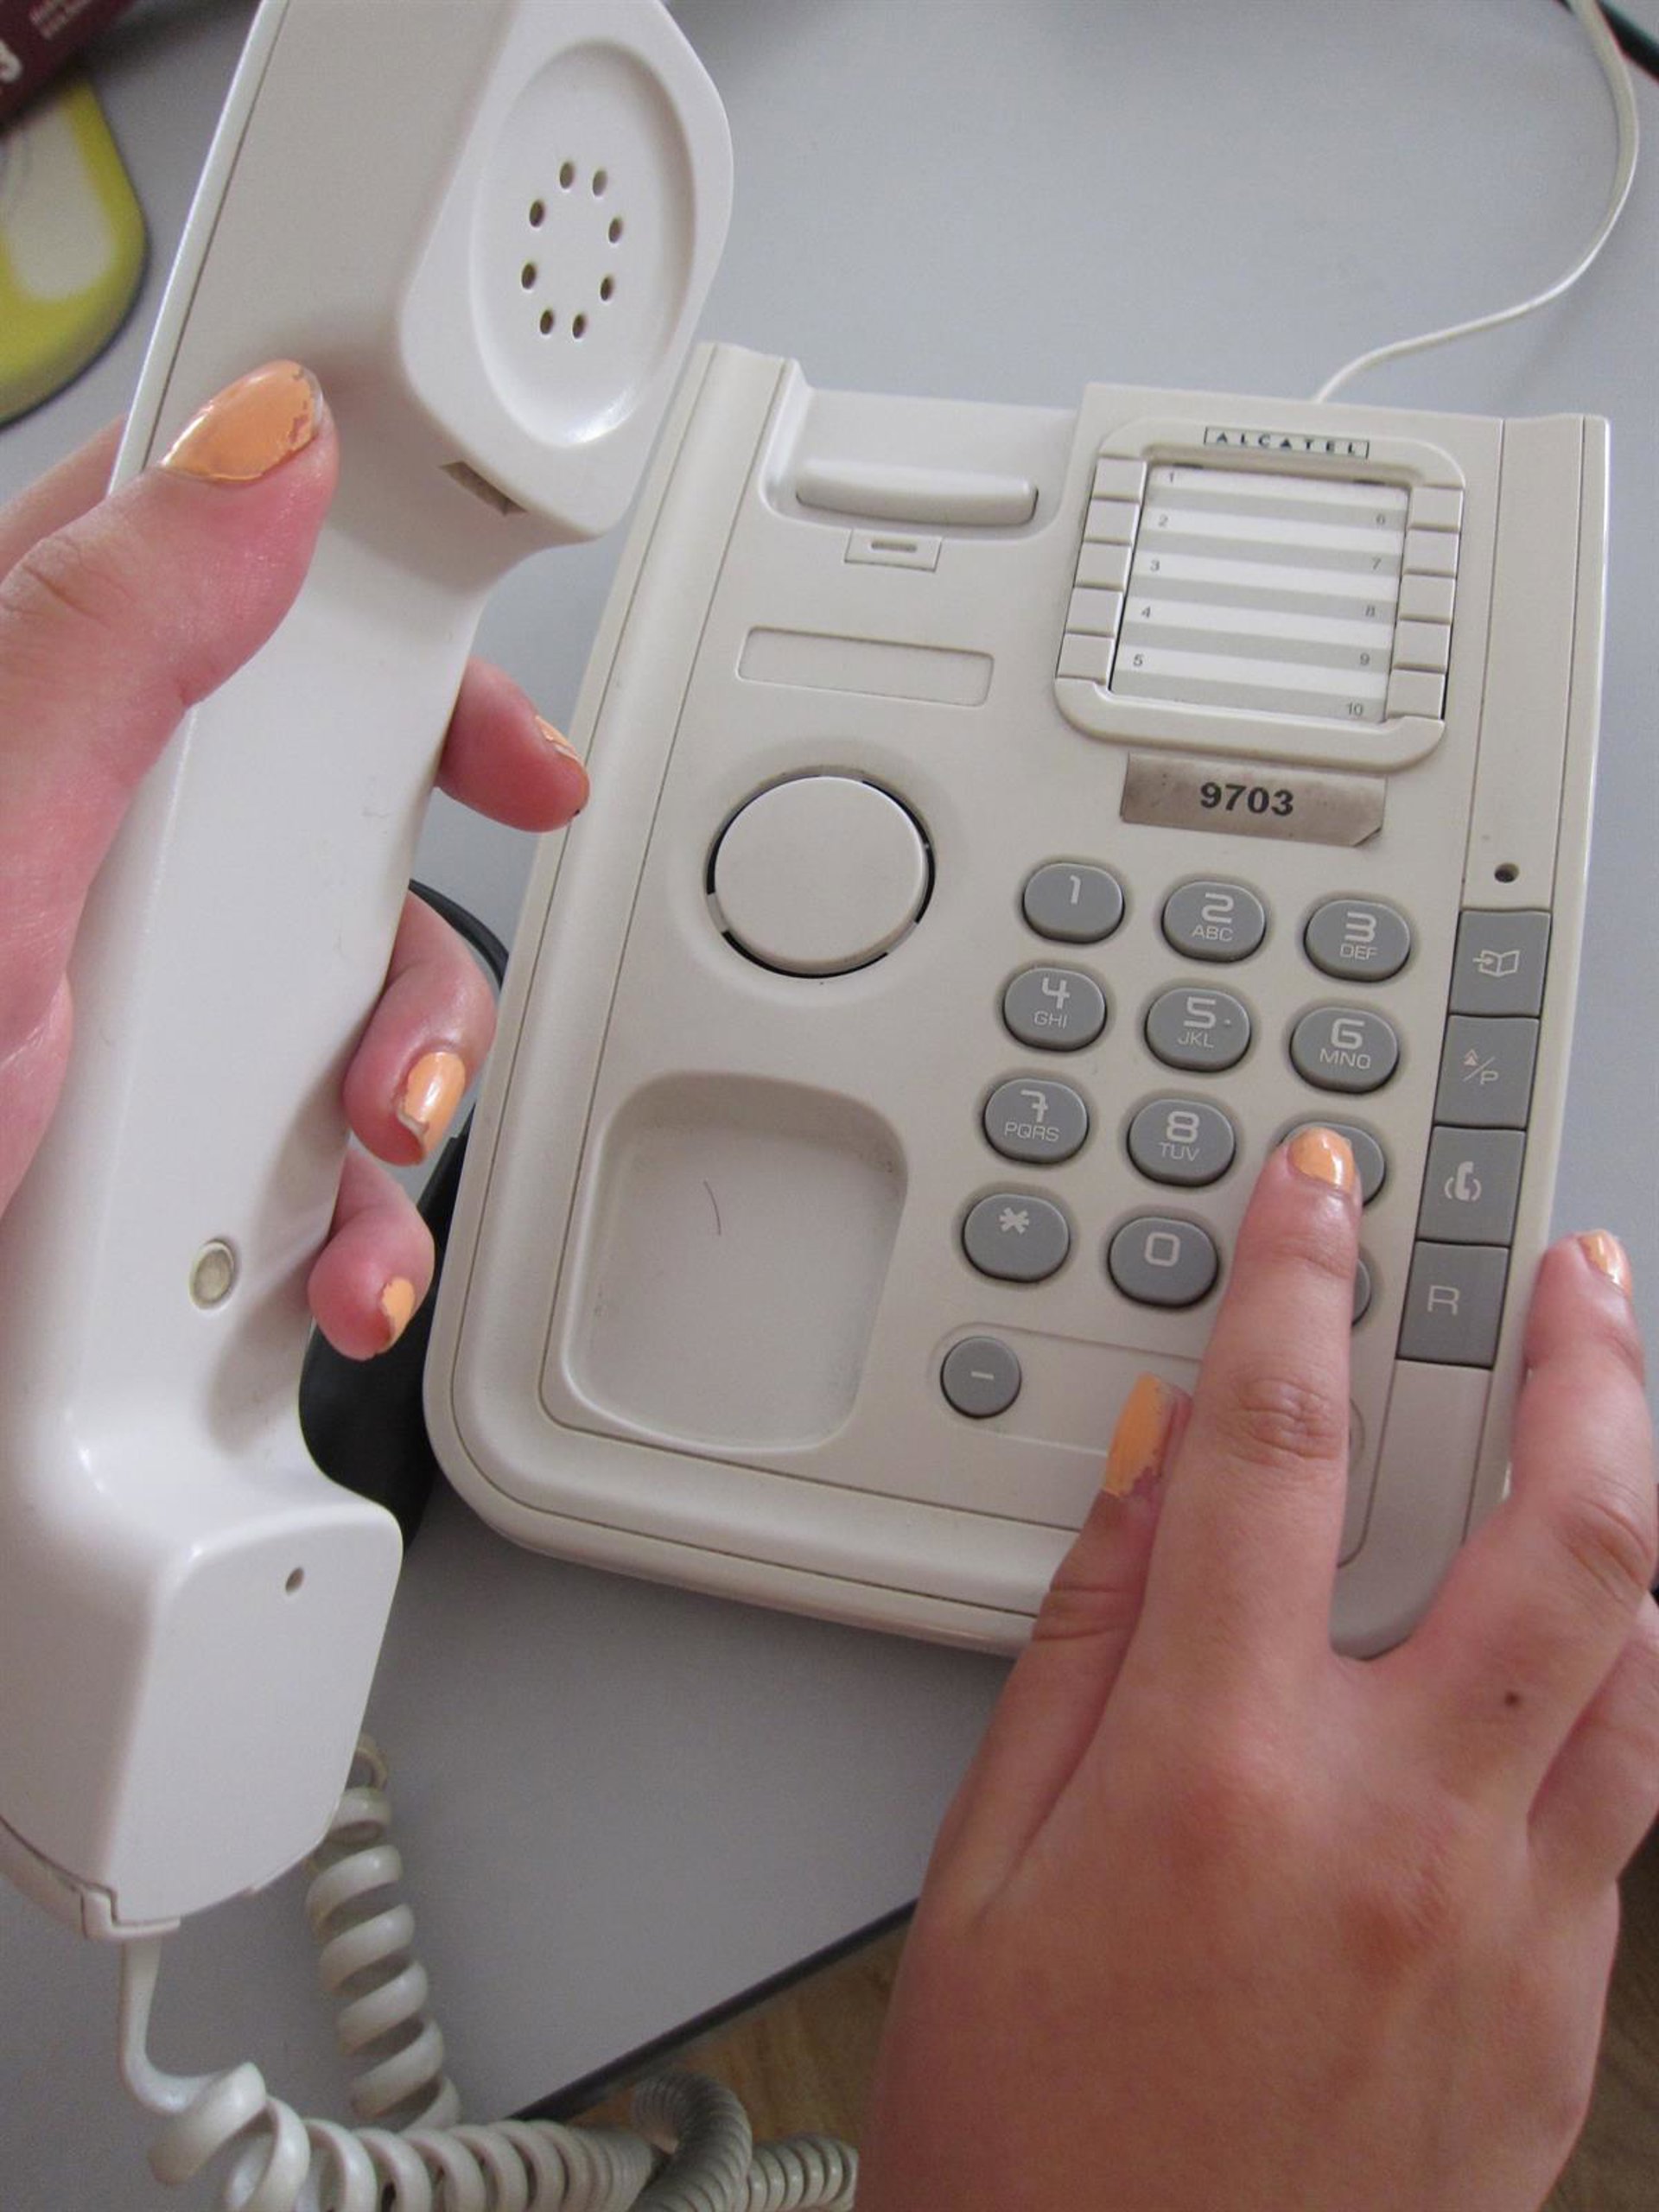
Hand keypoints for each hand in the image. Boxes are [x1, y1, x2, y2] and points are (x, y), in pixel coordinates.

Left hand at [0, 361, 586, 1354]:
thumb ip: (108, 635)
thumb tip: (268, 446)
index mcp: (26, 715)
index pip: (222, 568)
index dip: (382, 596)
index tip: (484, 683)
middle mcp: (76, 848)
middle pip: (327, 809)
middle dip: (413, 912)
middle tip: (434, 964)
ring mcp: (118, 1002)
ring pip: (340, 995)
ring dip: (403, 1091)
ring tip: (371, 1147)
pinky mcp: (151, 1141)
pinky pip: (314, 1155)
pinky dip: (355, 1224)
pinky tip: (332, 1268)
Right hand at [859, 1133, 1657, 2211]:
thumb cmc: (1029, 2139)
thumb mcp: (987, 1866)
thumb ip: (1088, 1639)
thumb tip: (1160, 1475)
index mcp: (1220, 1780)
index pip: (1279, 1455)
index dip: (1304, 1287)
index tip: (1326, 1200)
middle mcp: (1399, 1839)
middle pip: (1564, 1537)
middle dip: (1588, 1366)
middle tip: (1575, 1273)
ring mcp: (1515, 1935)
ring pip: (1651, 1662)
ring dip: (1642, 1508)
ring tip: (1618, 1417)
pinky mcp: (1568, 2020)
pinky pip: (1633, 1802)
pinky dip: (1621, 1683)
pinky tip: (1583, 1642)